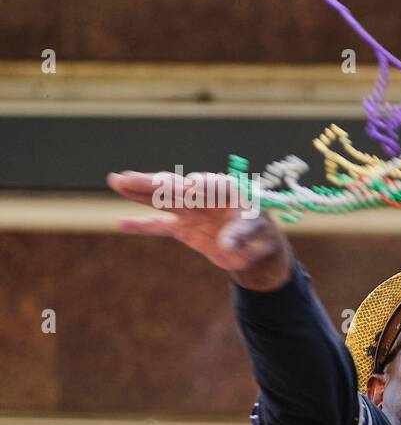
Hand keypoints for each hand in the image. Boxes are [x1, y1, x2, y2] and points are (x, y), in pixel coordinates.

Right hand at [109, 170, 293, 289]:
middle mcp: (202, 196)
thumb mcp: (257, 232)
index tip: (192, 187)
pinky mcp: (183, 229)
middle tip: (126, 178)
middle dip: (151, 184)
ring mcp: (190, 211)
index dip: (197, 186)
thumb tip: (227, 245)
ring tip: (116, 182)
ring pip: (161, 200)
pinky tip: (121, 223)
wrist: (256, 247)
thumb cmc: (261, 231)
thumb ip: (242, 235)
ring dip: (139, 193)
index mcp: (224, 188)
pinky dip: (142, 226)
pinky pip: (160, 226)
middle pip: (174, 188)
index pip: (206, 185)